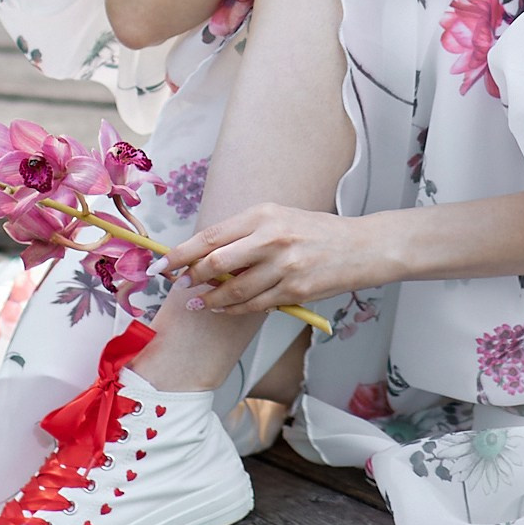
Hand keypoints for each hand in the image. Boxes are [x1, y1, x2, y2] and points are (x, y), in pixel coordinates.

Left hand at [165, 203, 390, 315]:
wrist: (361, 247)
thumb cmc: (315, 231)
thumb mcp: (278, 218)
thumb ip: (242, 233)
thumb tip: (203, 254)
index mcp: (263, 215)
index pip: (210, 236)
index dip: (181, 254)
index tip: (162, 264)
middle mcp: (272, 239)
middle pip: (215, 263)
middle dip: (191, 278)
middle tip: (179, 285)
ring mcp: (284, 268)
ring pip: (232, 290)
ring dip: (210, 299)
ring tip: (199, 302)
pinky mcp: (295, 292)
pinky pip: (253, 305)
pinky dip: (233, 309)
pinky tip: (223, 307)